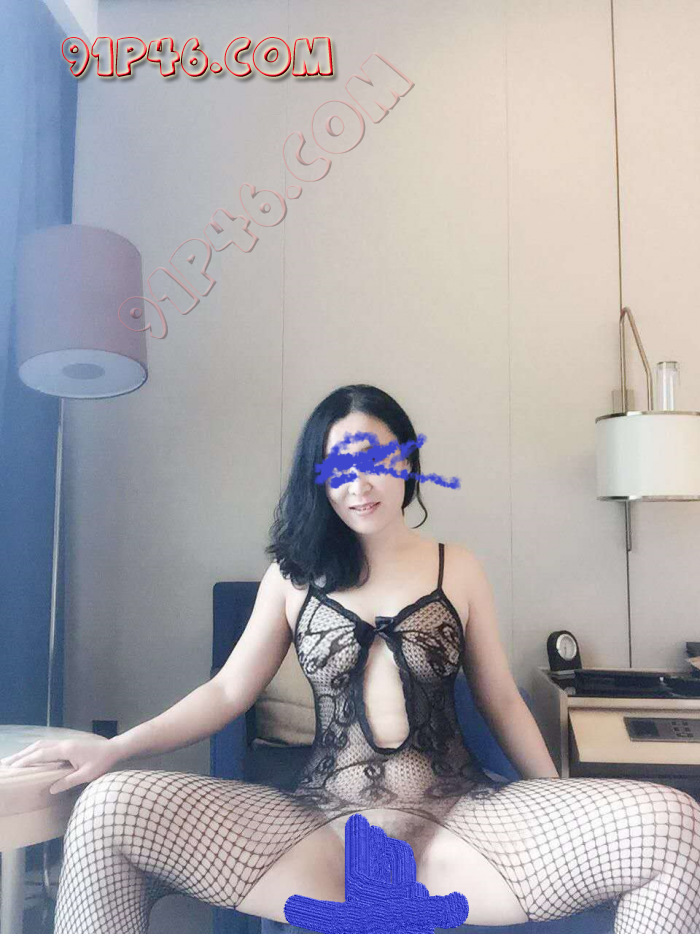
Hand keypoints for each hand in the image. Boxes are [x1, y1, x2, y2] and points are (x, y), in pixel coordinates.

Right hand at [0, 735, 122, 794]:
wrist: (114, 749)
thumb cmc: (102, 762)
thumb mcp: (86, 775)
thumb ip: (69, 781)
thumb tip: (51, 788)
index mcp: (66, 750)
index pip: (41, 754)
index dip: (26, 760)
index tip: (13, 767)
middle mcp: (63, 744)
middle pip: (37, 747)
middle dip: (21, 755)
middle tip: (7, 764)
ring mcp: (65, 743)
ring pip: (42, 744)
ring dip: (27, 752)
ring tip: (15, 760)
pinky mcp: (67, 745)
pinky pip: (47, 746)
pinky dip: (36, 751)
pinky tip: (32, 757)